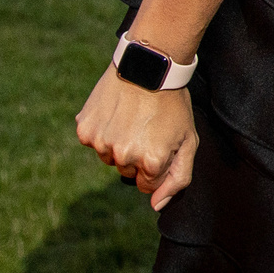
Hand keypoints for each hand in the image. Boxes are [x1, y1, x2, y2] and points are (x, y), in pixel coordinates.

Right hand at [75, 65, 199, 210]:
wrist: (149, 66)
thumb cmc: (172, 105)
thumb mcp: (188, 141)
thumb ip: (177, 179)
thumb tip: (156, 206)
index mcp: (151, 162)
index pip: (147, 186)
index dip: (156, 165)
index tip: (160, 143)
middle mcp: (123, 156)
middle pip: (126, 171)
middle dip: (137, 155)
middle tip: (147, 127)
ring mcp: (102, 143)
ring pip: (108, 157)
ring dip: (118, 143)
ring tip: (131, 118)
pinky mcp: (85, 129)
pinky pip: (93, 141)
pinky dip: (102, 130)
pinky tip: (115, 112)